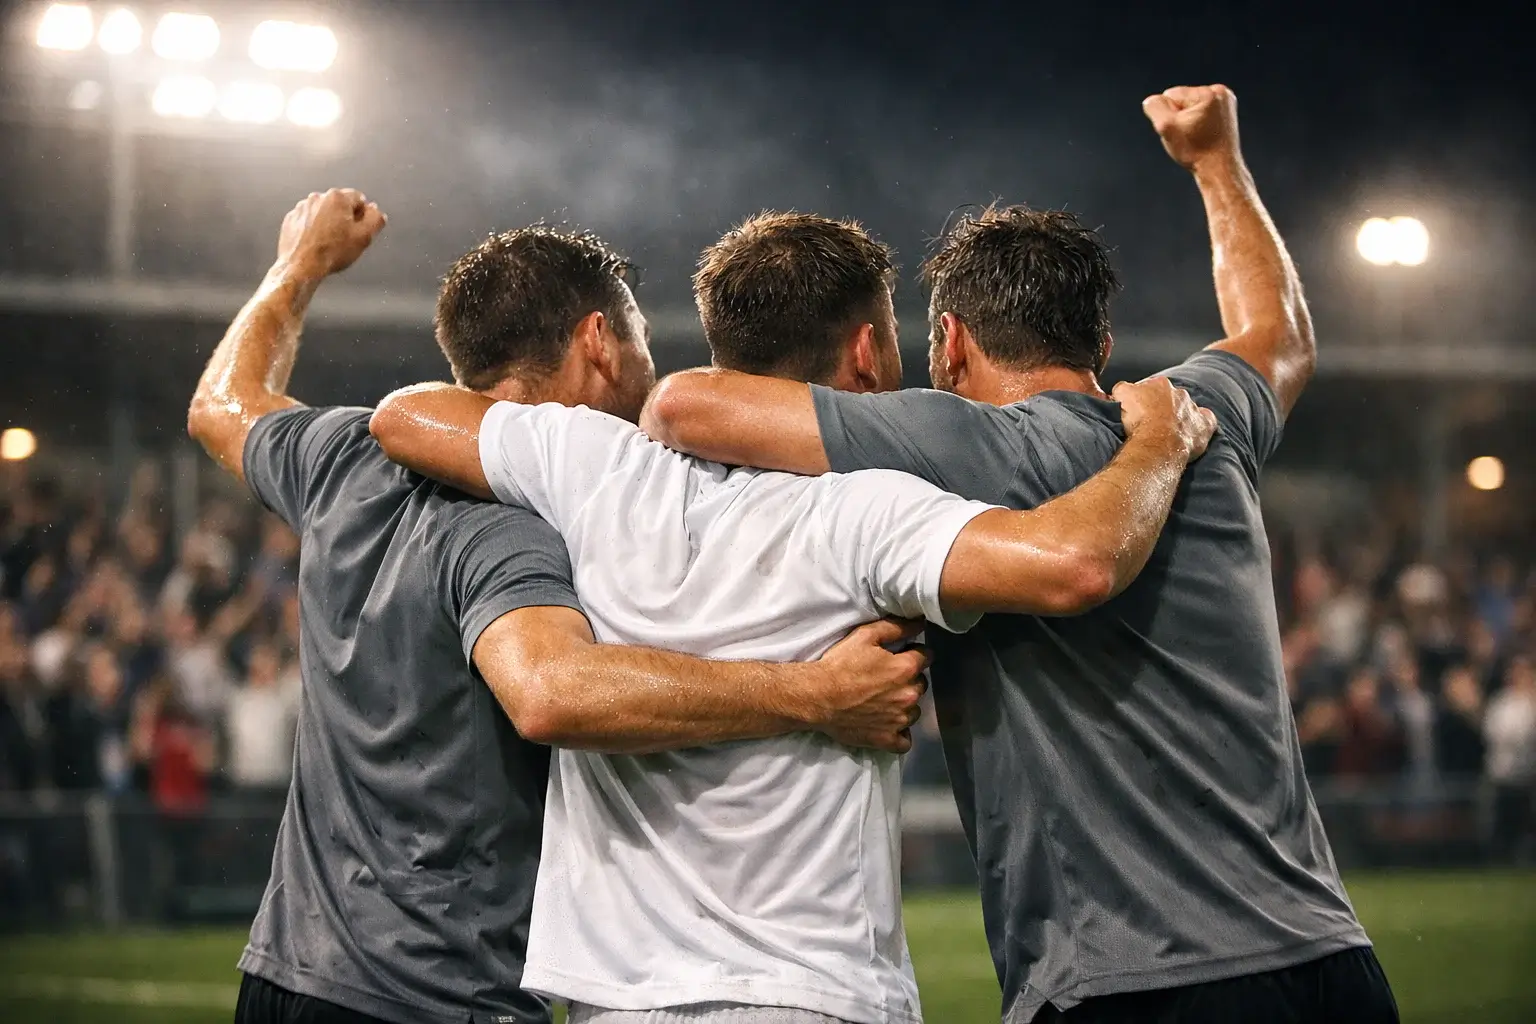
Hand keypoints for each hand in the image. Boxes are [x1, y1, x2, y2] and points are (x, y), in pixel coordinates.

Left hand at [275, 188, 386, 279]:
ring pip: (323, 212)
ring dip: (328, 223)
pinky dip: (313, 229)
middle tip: (346, 239)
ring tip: (329, 243)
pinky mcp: (291, 219)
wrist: (302, 266)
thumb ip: (376, 219)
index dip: (363, 216)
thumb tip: (377, 212)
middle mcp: (318, 198)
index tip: (360, 230)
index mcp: (337, 198)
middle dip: (344, 219)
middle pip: (339, 205)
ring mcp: (302, 208)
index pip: (359, 199)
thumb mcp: (364, 237)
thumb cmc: (331, 253)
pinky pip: (308, 220)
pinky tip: (317, 244)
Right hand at [810, 619, 930, 752]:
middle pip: (921, 684)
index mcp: (906, 669)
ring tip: (884, 701)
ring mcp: (899, 720)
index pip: (926, 657)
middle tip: (888, 678)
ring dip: (904, 705)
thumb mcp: (865, 636)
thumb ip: (896, 627)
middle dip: (909, 679)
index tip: (903, 654)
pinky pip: (905, 740)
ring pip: (914, 711)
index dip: (915, 653)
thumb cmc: (840, 665)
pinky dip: (900, 733)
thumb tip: (920, 623)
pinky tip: (889, 724)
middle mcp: (909, 695)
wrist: (817, 697)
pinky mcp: (887, 738)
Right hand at [1112, 377, 1216, 461]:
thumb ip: (1122, 388)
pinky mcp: (1204, 425)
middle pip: (1169, 397)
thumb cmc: (1139, 421)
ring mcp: (1193, 409)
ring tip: (1166, 433)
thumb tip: (1122, 390)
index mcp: (1160, 384)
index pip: (1149, 387)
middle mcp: (1180, 393)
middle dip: (1162, 407)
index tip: (1136, 411)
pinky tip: (1191, 432)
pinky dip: (1199, 425)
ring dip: (1179, 417)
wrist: (1157, 445)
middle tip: (1150, 423)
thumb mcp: (1121, 396)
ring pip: (1187, 409)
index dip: (1141, 400)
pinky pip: (1205, 421)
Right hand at [1142, 84, 1240, 171]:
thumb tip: (1152, 100)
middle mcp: (1221, 92)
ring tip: (1197, 136)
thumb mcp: (1166, 128)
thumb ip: (1154, 107)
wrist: (1219, 169)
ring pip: (1191, 105)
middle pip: (1182, 99)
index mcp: (1208, 93)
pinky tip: (1203, 134)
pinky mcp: (1227, 111)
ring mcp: (1226, 101)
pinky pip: (1202, 111)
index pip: (1170, 95)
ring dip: (1188, 120)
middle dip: (1179, 117)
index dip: (1168, 116)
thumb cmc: (1195, 151)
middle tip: (1190, 136)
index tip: (1182, 131)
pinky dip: (1198, 122)